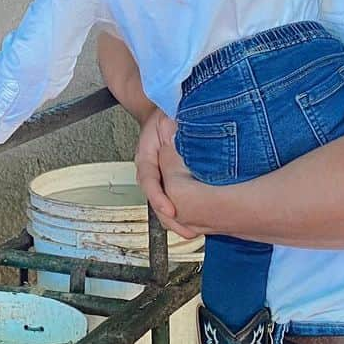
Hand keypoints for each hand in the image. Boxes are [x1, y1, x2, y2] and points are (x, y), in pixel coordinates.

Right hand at [133, 110, 197, 238]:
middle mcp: (151, 170)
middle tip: (187, 231)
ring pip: (164, 203)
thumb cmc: (165, 113)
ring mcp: (160, 177)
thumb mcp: (166, 118)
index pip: (148, 180)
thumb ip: (171, 128)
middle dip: (170, 219)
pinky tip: (198, 223)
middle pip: (156, 199)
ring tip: (192, 232)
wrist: (164, 112)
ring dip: (177, 221)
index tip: (170, 211)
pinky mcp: (171, 181)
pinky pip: (175, 200)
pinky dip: (186, 213)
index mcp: (146, 157)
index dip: (158, 197)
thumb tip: (180, 134)